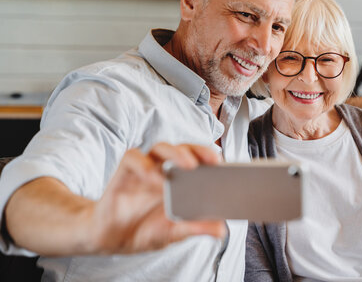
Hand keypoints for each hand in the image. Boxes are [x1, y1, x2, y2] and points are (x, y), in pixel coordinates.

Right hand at [91, 143, 226, 253]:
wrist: (111, 238)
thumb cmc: (146, 229)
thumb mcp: (174, 232)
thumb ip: (195, 227)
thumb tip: (222, 231)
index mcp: (180, 180)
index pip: (198, 160)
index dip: (212, 158)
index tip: (225, 164)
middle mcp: (164, 169)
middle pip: (183, 149)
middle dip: (199, 151)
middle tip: (213, 161)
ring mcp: (144, 168)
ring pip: (160, 148)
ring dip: (176, 154)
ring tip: (188, 166)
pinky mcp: (124, 171)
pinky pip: (133, 158)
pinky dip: (144, 165)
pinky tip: (153, 177)